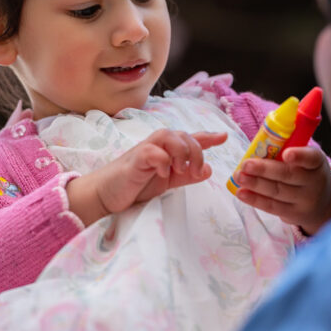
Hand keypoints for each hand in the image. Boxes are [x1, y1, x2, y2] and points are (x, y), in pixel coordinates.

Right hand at [68, 129, 227, 225]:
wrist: (106, 194)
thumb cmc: (134, 186)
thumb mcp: (167, 183)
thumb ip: (186, 177)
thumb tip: (208, 169)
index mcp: (166, 151)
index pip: (190, 139)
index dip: (208, 137)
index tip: (224, 136)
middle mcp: (157, 146)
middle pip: (184, 135)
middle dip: (196, 152)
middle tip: (194, 172)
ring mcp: (145, 150)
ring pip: (170, 136)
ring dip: (181, 152)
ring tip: (180, 171)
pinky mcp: (135, 160)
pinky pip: (153, 151)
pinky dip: (163, 161)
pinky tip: (163, 174)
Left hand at [232, 146, 330, 234]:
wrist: (322, 203)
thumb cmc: (305, 173)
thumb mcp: (305, 160)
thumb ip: (287, 151)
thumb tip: (258, 144)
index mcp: (317, 163)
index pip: (311, 158)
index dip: (299, 156)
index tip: (286, 154)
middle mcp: (314, 182)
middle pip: (287, 175)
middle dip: (264, 170)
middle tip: (245, 164)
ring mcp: (304, 201)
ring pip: (277, 191)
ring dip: (255, 184)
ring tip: (239, 176)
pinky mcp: (293, 214)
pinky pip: (272, 207)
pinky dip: (255, 199)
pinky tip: (241, 192)